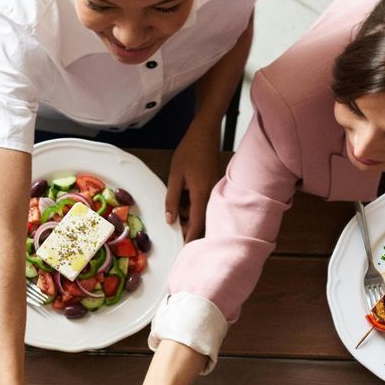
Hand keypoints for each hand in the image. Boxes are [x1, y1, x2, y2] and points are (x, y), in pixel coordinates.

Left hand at [166, 123, 221, 240]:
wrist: (205, 134)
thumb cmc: (189, 152)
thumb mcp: (175, 176)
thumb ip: (172, 200)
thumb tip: (170, 220)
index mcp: (201, 195)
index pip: (197, 224)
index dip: (190, 239)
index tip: (184, 251)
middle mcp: (211, 196)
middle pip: (202, 222)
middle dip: (190, 230)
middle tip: (175, 233)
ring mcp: (214, 192)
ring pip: (204, 214)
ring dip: (191, 218)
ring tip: (176, 214)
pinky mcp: (213, 188)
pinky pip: (205, 205)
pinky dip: (194, 209)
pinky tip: (184, 203)